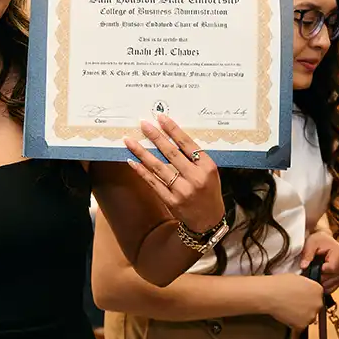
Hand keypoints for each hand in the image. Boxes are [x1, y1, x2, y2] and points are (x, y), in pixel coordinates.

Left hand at [123, 114, 224, 232]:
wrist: (208, 220)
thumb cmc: (208, 190)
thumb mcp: (209, 172)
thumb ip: (194, 157)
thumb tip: (169, 136)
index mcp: (207, 167)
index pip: (188, 144)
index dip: (173, 130)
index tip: (160, 118)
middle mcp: (196, 178)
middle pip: (171, 153)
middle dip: (155, 137)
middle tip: (143, 124)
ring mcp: (182, 191)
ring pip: (158, 167)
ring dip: (142, 152)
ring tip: (130, 140)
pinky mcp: (171, 201)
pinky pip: (153, 182)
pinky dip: (141, 171)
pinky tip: (132, 161)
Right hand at [265, 273, 324, 331]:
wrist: (269, 294)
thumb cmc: (279, 284)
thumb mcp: (297, 278)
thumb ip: (306, 285)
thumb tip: (305, 289)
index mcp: (318, 289)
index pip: (317, 295)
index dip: (308, 297)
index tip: (301, 297)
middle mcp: (318, 303)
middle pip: (315, 307)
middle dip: (306, 306)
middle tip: (294, 304)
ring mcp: (311, 315)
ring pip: (308, 317)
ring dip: (301, 315)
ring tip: (288, 309)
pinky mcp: (303, 325)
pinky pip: (300, 326)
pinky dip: (294, 323)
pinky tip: (286, 315)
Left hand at [300, 231, 338, 293]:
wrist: (323, 240)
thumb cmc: (317, 240)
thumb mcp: (310, 244)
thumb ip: (307, 255)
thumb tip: (303, 266)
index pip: (332, 268)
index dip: (321, 271)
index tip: (311, 270)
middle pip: (334, 277)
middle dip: (320, 278)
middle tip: (309, 277)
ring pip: (335, 283)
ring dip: (323, 284)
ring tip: (312, 281)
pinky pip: (336, 285)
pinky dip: (327, 287)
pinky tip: (318, 285)